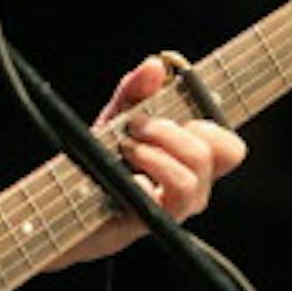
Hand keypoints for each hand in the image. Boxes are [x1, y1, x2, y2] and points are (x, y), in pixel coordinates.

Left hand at [49, 55, 247, 267]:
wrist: (61, 202)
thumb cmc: (98, 161)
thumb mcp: (116, 118)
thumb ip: (135, 91)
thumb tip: (154, 66)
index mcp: (191, 162)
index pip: (230, 148)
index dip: (214, 123)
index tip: (182, 110)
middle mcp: (191, 188)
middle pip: (218, 155)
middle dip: (175, 130)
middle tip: (137, 125)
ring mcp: (171, 209)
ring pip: (190, 181)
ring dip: (156, 155)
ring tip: (126, 147)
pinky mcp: (145, 224)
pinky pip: (153, 201)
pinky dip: (134, 182)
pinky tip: (114, 177)